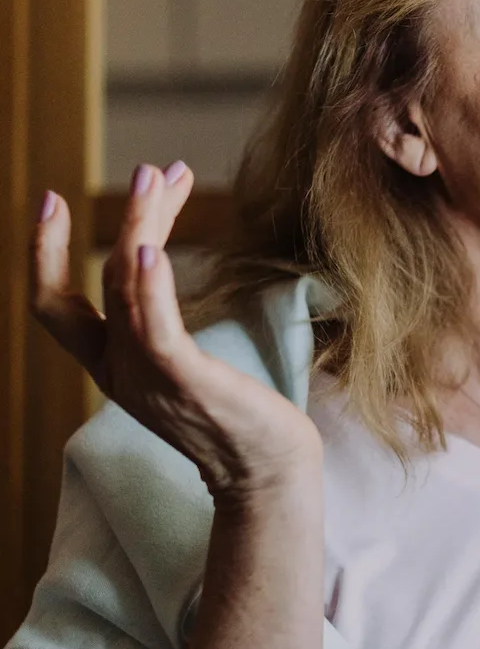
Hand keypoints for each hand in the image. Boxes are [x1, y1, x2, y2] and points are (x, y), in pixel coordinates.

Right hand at [31, 163, 320, 499]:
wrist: (269, 478)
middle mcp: (120, 373)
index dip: (42, 253)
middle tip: (152, 170)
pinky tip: (149, 249)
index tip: (49, 199)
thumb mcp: (182, 366)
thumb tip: (155, 265)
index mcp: (112, 369)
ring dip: (142, 227)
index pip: (54, 307)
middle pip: (101, 280)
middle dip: (125, 218)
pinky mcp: (186, 382)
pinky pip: (154, 328)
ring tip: (162, 178)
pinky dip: (148, 286)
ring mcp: (149, 379)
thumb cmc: (237, 420)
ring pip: (125, 290)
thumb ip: (158, 326)